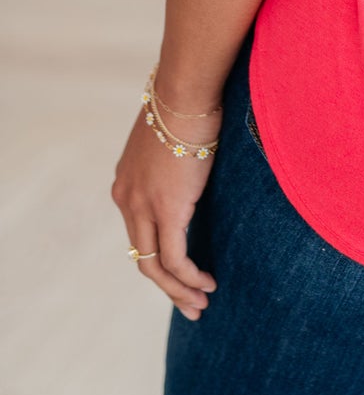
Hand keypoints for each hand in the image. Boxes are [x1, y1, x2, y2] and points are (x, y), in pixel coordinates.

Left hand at [111, 102, 220, 319]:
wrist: (186, 91)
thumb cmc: (188, 103)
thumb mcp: (173, 138)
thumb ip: (174, 160)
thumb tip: (196, 160)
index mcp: (125, 183)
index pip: (138, 232)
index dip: (159, 256)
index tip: (180, 271)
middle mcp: (126, 199)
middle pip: (142, 257)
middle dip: (166, 285)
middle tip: (190, 302)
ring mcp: (142, 207)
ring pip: (154, 266)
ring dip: (178, 289)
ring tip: (200, 303)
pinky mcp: (166, 211)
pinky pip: (175, 258)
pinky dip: (189, 277)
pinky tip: (206, 284)